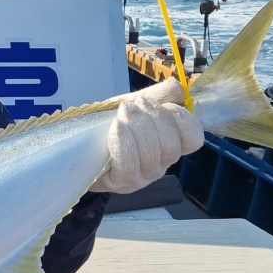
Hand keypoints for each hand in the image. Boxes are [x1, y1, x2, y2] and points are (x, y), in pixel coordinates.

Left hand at [91, 80, 203, 194]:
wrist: (78, 143)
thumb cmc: (110, 123)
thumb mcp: (137, 104)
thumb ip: (160, 95)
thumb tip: (178, 88)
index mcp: (170, 144)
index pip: (194, 138)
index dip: (183, 119)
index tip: (165, 105)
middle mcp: (161, 164)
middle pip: (172, 144)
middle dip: (154, 118)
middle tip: (133, 105)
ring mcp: (143, 177)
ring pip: (152, 153)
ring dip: (137, 126)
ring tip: (122, 113)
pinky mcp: (121, 183)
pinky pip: (130, 163)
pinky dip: (124, 141)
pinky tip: (116, 127)